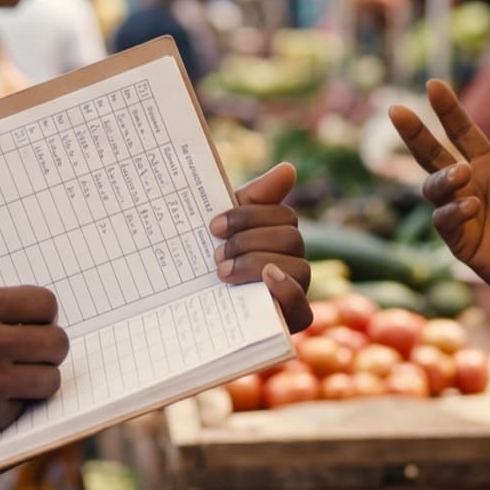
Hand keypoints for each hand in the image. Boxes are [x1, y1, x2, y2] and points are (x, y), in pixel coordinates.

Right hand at [0, 286, 68, 463]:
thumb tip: (15, 312)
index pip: (43, 303)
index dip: (42, 315)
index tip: (34, 324)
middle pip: (57, 342)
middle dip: (47, 348)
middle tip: (30, 354)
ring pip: (50, 379)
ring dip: (37, 380)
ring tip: (13, 380)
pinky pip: (24, 408)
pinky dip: (12, 406)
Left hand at [214, 162, 311, 333]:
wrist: (187, 314)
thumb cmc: (209, 263)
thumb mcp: (225, 229)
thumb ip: (254, 199)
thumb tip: (289, 168)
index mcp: (279, 236)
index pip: (282, 215)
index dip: (249, 216)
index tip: (213, 227)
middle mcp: (294, 261)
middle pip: (292, 238)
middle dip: (249, 241)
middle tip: (215, 255)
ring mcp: (296, 291)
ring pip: (298, 267)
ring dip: (257, 264)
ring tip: (223, 273)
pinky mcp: (292, 321)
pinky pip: (302, 305)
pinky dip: (286, 288)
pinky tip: (266, 277)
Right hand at [388, 80, 489, 309]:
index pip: (463, 133)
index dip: (448, 110)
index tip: (433, 85)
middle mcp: (470, 185)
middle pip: (433, 155)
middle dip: (415, 133)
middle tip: (397, 111)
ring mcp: (462, 213)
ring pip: (432, 187)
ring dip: (442, 177)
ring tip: (462, 173)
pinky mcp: (460, 241)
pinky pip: (444, 221)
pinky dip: (453, 211)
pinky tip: (472, 206)